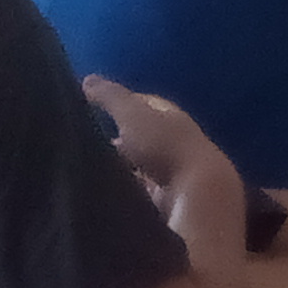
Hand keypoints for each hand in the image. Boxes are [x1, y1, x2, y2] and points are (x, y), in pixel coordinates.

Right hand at [84, 77, 230, 196]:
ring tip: (97, 173)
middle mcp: (182, 146)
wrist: (199, 198)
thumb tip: (88, 80)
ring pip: (146, 170)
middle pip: (148, 140)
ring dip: (126, 170)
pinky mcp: (174, 207)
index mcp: (175, 120)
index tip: (96, 109)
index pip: (149, 107)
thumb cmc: (166, 147)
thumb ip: (111, 98)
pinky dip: (130, 193)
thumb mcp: (133, 115)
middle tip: (91, 144)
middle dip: (123, 141)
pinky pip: (146, 196)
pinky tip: (114, 198)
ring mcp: (180, 178)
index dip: (124, 105)